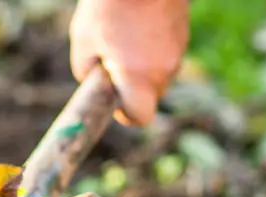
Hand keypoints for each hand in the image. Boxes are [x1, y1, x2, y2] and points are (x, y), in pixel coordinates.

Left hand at [69, 0, 189, 126]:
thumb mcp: (83, 38)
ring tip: (122, 33)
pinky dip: (152, 46)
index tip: (114, 100)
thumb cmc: (109, 2)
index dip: (126, 114)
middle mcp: (164, 69)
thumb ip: (85, 69)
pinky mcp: (183, 32)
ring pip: (158, 72)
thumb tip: (93, 79)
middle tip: (111, 60)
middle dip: (132, 86)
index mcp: (139, 78)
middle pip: (150, 95)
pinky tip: (137, 21)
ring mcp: (178, 50)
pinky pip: (165, 52)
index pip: (140, 117)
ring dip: (142, 64)